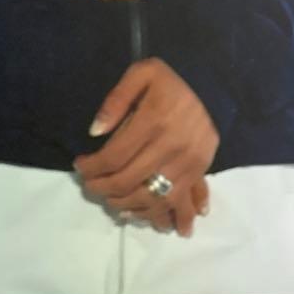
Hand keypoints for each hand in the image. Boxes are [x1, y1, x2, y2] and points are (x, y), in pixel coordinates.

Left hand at [73, 58, 219, 236]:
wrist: (213, 87)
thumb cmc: (171, 82)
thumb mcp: (142, 73)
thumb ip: (117, 98)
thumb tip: (95, 131)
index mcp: (154, 121)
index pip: (114, 156)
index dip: (92, 167)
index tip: (80, 166)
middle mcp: (171, 146)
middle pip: (129, 181)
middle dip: (103, 189)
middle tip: (91, 187)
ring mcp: (188, 163)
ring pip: (152, 198)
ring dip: (128, 207)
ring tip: (113, 203)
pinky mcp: (199, 172)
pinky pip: (179, 202)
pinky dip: (163, 215)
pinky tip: (151, 220)